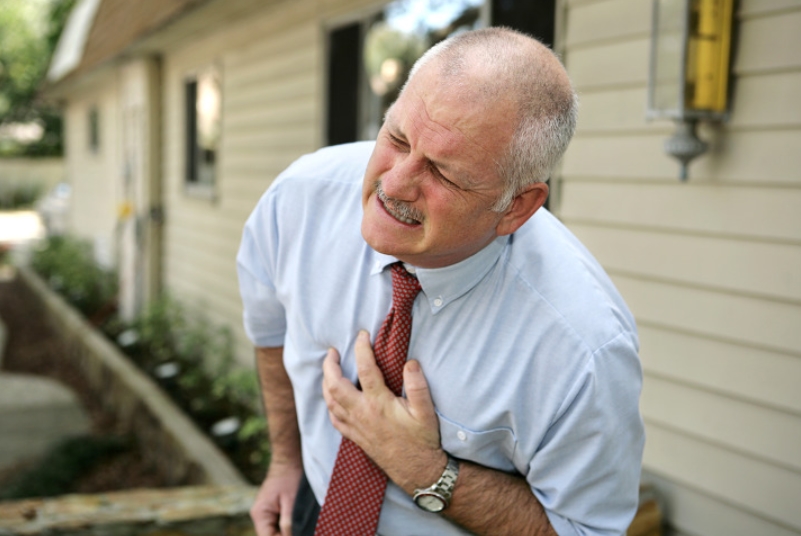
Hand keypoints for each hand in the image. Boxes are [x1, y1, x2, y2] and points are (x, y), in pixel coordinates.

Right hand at [250, 461, 301, 535]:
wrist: (289, 459)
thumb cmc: (290, 477)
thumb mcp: (292, 501)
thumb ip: (288, 522)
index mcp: (260, 514)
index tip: (298, 534)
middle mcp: (259, 514)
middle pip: (271, 535)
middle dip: (286, 535)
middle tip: (302, 530)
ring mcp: (265, 511)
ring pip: (275, 531)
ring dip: (287, 531)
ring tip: (301, 525)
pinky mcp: (272, 508)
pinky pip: (278, 523)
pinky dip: (287, 525)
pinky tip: (297, 521)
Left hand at [322, 330, 445, 492]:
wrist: (417, 470)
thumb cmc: (423, 440)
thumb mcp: (426, 412)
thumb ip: (418, 385)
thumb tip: (410, 362)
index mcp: (379, 403)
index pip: (366, 369)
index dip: (362, 348)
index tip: (362, 335)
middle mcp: (363, 413)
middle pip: (335, 385)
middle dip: (330, 365)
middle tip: (332, 351)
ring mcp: (356, 426)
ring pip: (330, 401)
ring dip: (326, 382)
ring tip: (329, 369)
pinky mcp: (355, 437)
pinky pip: (334, 419)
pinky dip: (329, 405)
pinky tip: (332, 399)